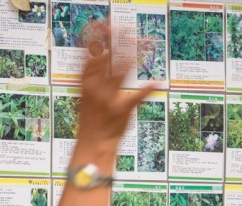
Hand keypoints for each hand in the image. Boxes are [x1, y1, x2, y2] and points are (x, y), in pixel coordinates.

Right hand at [74, 23, 161, 158]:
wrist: (92, 145)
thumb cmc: (91, 122)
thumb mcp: (87, 96)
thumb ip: (93, 74)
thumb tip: (100, 54)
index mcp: (84, 83)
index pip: (89, 54)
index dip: (96, 38)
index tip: (104, 25)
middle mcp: (94, 88)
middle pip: (106, 56)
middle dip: (115, 40)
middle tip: (125, 28)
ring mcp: (108, 98)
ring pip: (122, 69)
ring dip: (132, 54)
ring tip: (142, 42)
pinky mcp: (121, 110)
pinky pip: (137, 96)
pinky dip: (148, 89)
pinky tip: (157, 82)